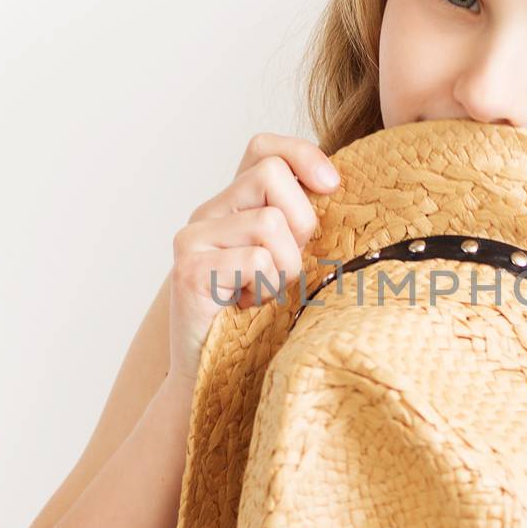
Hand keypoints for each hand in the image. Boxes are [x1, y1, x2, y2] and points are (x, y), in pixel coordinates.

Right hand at [166, 132, 340, 393]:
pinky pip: (255, 259)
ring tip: (266, 295)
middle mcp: (206, 213)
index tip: (332, 186)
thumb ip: (301, 226)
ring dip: (285, 266)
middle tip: (288, 268)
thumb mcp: (290, 264)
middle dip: (301, 222)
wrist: (212, 379)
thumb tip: (337, 188)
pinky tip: (248, 308)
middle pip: (271, 175)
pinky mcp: (189, 270)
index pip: (263, 147)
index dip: (301, 154)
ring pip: (268, 221)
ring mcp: (192, 239)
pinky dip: (266, 288)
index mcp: (232, 206)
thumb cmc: (261, 323)